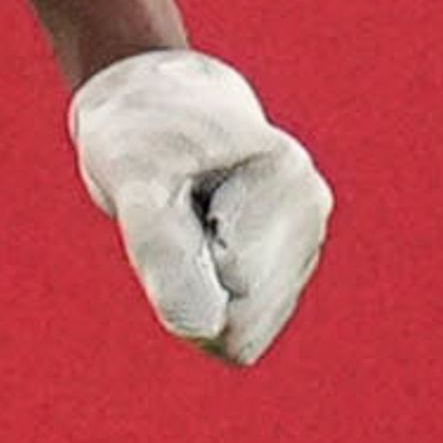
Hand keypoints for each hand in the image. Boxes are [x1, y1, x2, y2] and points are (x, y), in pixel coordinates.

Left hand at [70, 51, 330, 366]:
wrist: (156, 110)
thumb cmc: (140, 139)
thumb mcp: (132, 183)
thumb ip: (163, 252)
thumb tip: (202, 329)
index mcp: (287, 180)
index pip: (235, 288)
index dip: (182, 263)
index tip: (176, 197)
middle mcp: (310, 215)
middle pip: (244, 322)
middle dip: (194, 286)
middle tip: (179, 219)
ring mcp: (303, 246)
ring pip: (242, 333)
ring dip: (198, 292)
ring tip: (190, 226)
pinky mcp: (286, 272)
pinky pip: (238, 332)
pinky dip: (206, 299)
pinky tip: (203, 244)